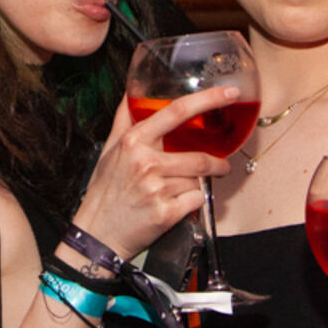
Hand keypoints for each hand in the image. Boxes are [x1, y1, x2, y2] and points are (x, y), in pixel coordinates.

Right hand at [70, 87, 235, 259]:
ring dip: (198, 185)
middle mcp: (146, 163)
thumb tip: (130, 93)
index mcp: (133, 142)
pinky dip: (193, 202)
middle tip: (220, 166)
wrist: (98, 234)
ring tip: (183, 190)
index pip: (177, 111)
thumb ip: (123, 119)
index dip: (208, 99)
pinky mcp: (166, 213)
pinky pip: (196, 200)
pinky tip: (177, 205)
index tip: (230, 92)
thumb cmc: (105, 191)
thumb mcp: (109, 150)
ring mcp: (156, 189)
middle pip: (199, 157)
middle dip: (217, 164)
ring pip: (198, 180)